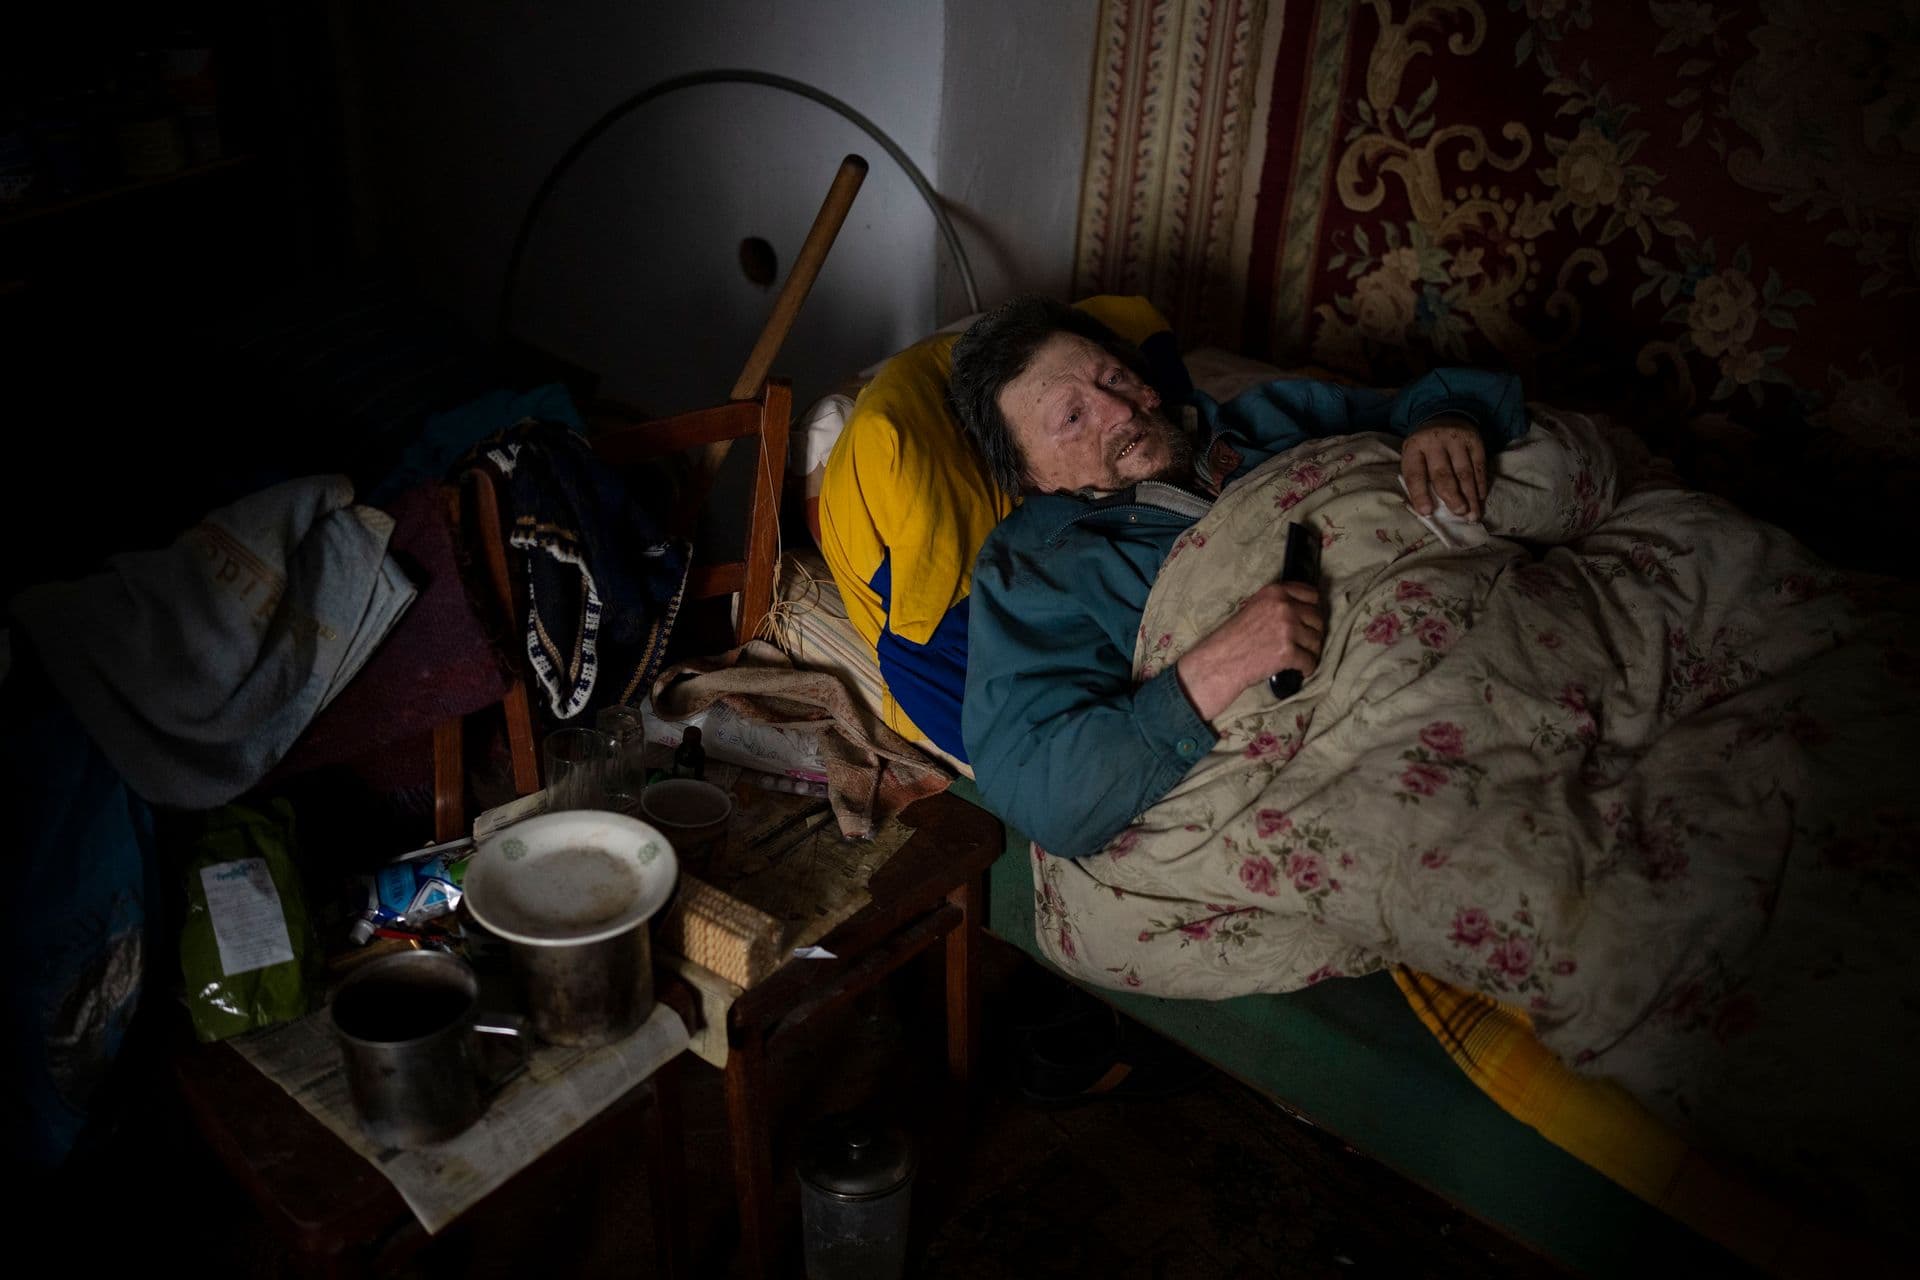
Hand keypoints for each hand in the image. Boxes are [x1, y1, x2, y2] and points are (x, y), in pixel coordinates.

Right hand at [1175, 582, 1323, 720]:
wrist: (1220, 660)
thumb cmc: (1234, 637)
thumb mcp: (1254, 607)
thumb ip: (1278, 603)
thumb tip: (1303, 609)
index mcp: (1275, 592)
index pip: (1312, 595)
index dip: (1313, 609)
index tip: (1308, 620)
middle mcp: (1284, 607)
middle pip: (1317, 618)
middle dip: (1313, 632)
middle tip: (1304, 643)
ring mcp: (1288, 629)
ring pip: (1317, 640)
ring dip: (1311, 651)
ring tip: (1300, 657)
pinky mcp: (1288, 652)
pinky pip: (1310, 661)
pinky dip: (1307, 668)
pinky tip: (1299, 670)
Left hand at [1403, 416, 1487, 520]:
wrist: (1444, 415)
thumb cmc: (1426, 446)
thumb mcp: (1414, 455)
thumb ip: (1418, 477)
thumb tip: (1429, 510)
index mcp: (1414, 447)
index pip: (1415, 474)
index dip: (1420, 494)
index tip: (1426, 512)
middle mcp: (1435, 441)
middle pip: (1443, 474)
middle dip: (1452, 496)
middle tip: (1459, 513)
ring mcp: (1456, 439)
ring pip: (1464, 472)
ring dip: (1470, 496)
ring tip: (1472, 514)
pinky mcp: (1474, 440)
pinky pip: (1479, 465)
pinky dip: (1481, 484)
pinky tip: (1480, 498)